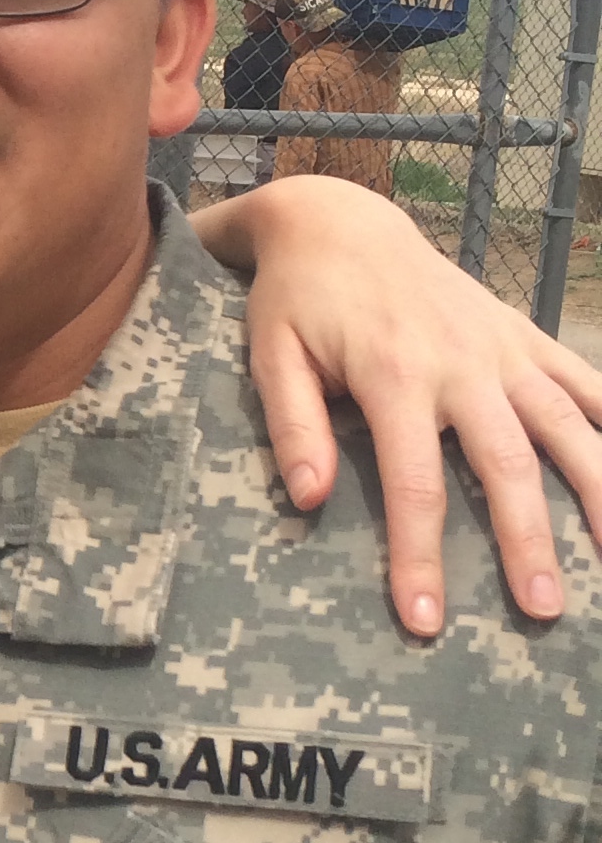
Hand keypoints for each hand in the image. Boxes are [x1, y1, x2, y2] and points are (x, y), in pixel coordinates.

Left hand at [220, 177, 601, 632]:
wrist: (340, 224)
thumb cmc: (299, 300)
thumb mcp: (272, 356)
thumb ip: (292, 426)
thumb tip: (308, 499)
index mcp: (395, 375)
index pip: (413, 483)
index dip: (420, 554)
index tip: (427, 618)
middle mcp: (463, 362)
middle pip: (506, 464)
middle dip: (528, 541)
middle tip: (543, 609)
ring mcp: (503, 348)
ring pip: (565, 423)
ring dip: (598, 488)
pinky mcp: (524, 335)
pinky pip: (584, 380)